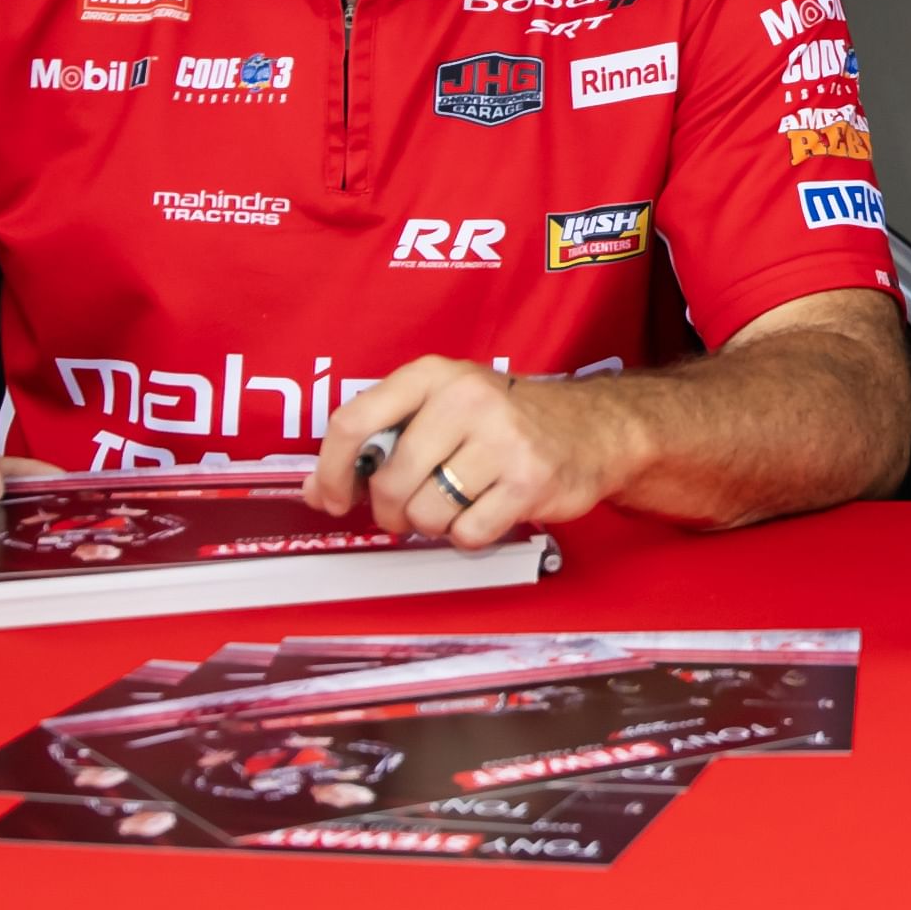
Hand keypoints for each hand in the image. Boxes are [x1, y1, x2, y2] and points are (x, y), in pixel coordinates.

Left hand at [311, 358, 622, 551]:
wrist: (592, 428)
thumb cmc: (506, 422)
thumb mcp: (441, 408)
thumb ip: (380, 442)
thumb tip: (318, 491)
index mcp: (432, 375)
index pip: (353, 422)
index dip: (333, 471)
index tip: (334, 498)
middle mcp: (465, 398)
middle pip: (391, 481)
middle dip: (392, 511)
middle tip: (409, 510)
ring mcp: (500, 438)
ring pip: (427, 514)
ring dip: (436, 523)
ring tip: (459, 502)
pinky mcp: (528, 479)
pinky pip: (468, 532)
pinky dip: (471, 534)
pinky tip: (489, 510)